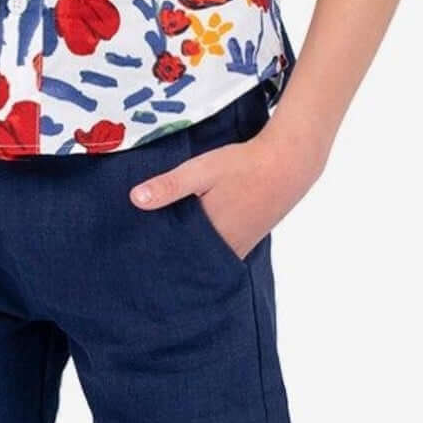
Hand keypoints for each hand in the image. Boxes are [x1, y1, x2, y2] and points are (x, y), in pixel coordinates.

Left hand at [128, 115, 324, 260]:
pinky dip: (206, 241)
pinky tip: (196, 229)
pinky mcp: (248, 236)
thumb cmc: (243, 166)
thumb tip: (134, 199)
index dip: (156, 255)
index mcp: (211, 238)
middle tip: (143, 248)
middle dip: (171, 254)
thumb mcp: (201, 171)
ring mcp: (240, 245)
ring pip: (206, 254)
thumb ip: (169, 186)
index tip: (135, 252)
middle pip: (191, 259)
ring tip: (163, 240)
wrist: (287, 164)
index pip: (176, 257)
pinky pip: (221, 247)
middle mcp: (226, 249)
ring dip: (189, 247)